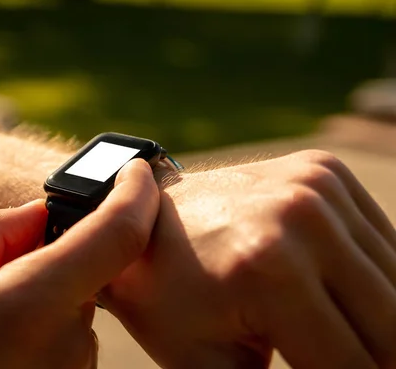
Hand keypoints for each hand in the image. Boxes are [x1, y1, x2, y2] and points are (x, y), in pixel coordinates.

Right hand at [0, 159, 158, 368]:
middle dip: (56, 258)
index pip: (117, 235)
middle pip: (89, 272)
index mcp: (33, 304)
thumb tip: (40, 214)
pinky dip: (47, 329)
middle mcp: (68, 345)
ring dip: (48, 299)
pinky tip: (2, 346)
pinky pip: (72, 343)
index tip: (136, 172)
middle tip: (1, 273)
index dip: (135, 195)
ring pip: (79, 310)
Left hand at [102, 150, 395, 367]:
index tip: (311, 367)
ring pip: (395, 289)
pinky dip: (368, 280)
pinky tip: (328, 288)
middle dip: (368, 360)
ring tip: (322, 328)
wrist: (147, 218)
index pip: (353, 367)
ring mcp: (318, 185)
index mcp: (270, 271)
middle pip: (389, 330)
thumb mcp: (204, 364)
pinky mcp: (326, 170)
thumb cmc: (165, 297)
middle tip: (322, 355)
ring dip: (372, 323)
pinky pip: (383, 245)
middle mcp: (303, 217)